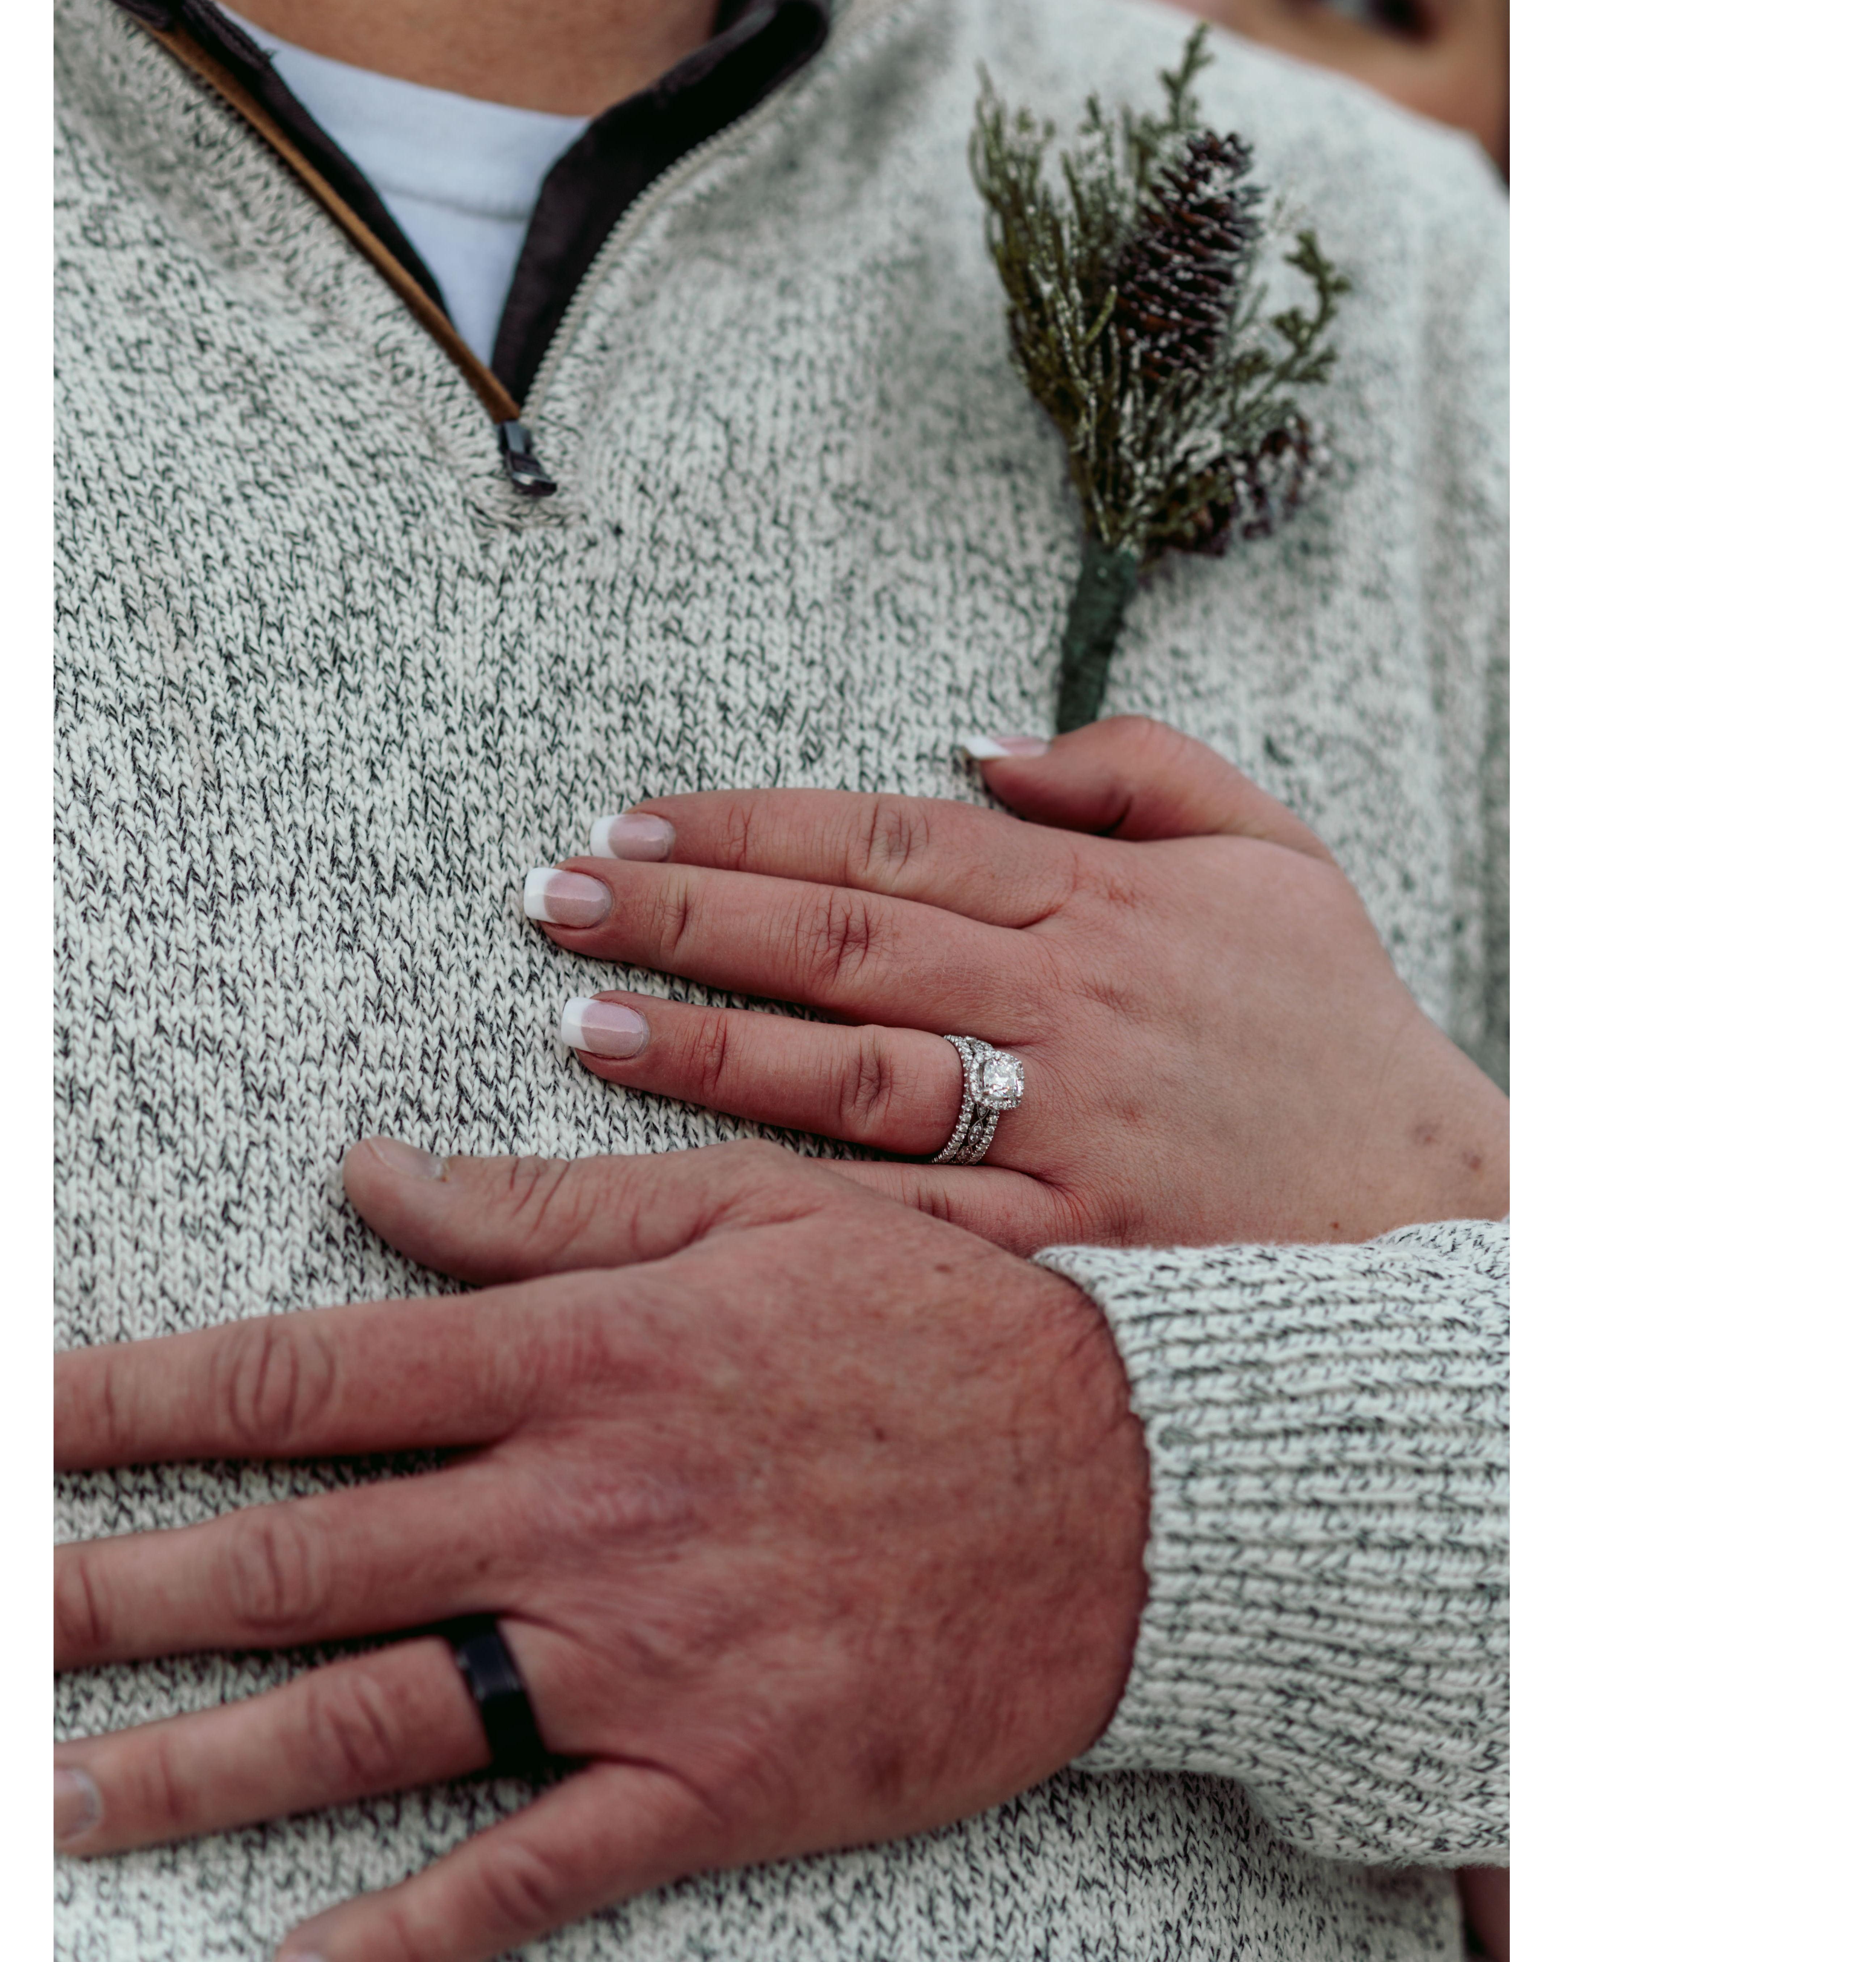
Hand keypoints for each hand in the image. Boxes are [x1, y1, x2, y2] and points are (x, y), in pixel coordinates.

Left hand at [54, 1140, 1149, 1961]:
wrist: (1121, 1476)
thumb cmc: (926, 1325)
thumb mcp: (741, 1217)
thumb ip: (539, 1209)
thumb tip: (369, 1180)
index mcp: (580, 1362)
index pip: (305, 1380)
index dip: (137, 1398)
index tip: (10, 1420)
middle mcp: (578, 1510)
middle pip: (298, 1558)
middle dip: (113, 1587)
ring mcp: (639, 1656)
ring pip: (373, 1718)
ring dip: (200, 1762)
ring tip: (54, 1794)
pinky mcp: (710, 1777)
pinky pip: (525, 1871)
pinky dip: (402, 1934)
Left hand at [524, 716, 1506, 1253]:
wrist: (1439, 1219)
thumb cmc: (1337, 1030)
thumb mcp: (1276, 852)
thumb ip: (1136, 769)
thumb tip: (981, 746)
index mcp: (1099, 904)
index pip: (886, 843)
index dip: (748, 827)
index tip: (632, 819)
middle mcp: (1064, 1006)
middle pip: (839, 941)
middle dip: (683, 912)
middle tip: (555, 893)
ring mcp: (1059, 1130)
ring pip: (848, 1069)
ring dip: (705, 1040)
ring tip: (578, 1015)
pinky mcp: (1060, 1248)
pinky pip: (904, 1213)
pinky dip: (790, 1191)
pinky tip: (684, 1174)